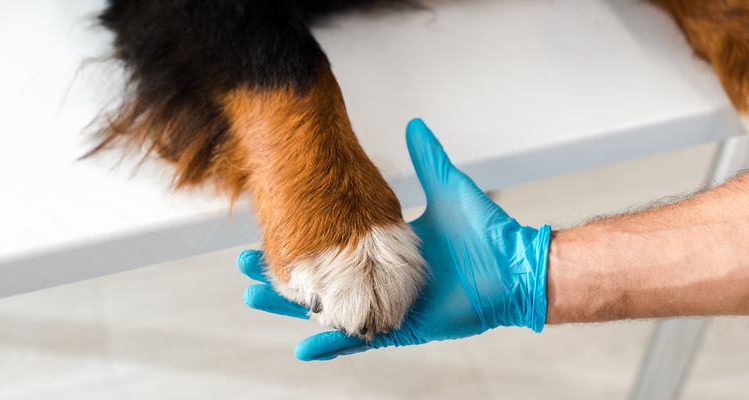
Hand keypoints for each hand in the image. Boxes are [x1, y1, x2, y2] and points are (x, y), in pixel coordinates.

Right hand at [237, 118, 550, 360]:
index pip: (333, 246)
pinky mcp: (400, 327)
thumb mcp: (445, 188)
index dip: (302, 240)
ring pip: (329, 309)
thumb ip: (426, 158)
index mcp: (384, 250)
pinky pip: (359, 338)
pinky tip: (301, 345)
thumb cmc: (485, 233)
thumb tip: (414, 123)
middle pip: (320, 278)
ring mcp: (385, 305)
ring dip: (293, 307)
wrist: (512, 268)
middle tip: (246, 267)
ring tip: (254, 298)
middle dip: (283, 274)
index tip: (271, 229)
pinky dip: (331, 342)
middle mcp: (378, 279)